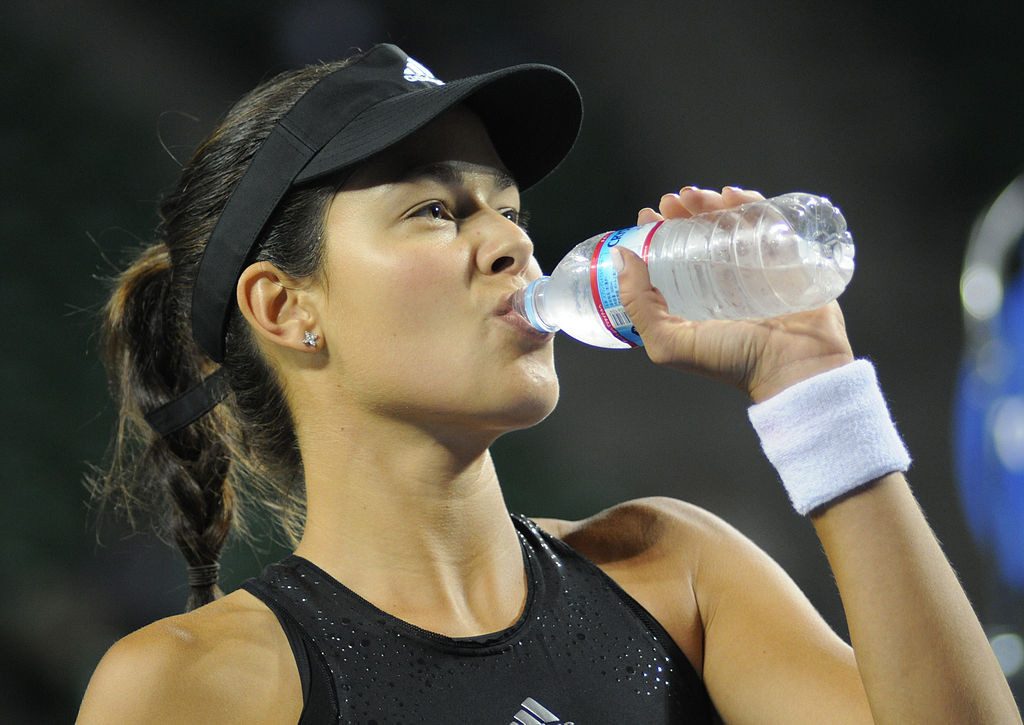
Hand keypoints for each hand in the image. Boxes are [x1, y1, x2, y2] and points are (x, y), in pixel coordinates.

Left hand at [617, 185, 853, 401]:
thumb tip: (620, 257)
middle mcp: (725, 279)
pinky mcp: (788, 255)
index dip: (659, 233)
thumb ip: (639, 305)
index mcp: (697, 298)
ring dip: (710, 202)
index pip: (674, 256)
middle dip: (683, 212)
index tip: (647, 217)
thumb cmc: (732, 361)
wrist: (794, 369)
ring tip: (693, 196)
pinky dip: (751, 202)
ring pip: (732, 222)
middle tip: (670, 203)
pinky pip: (769, 221)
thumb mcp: (670, 342)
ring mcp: (757, 266)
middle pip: (702, 233)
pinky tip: (733, 195)